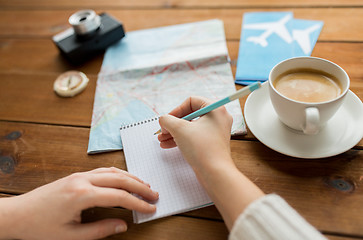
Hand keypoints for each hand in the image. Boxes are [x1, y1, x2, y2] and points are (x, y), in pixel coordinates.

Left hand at [0, 167, 158, 239]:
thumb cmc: (39, 227)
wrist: (17, 214)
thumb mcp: (71, 236)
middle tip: (154, 195)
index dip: (138, 203)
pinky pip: (103, 171)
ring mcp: (79, 175)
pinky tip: (124, 179)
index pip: (119, 196)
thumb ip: (100, 230)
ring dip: (131, 177)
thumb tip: (122, 225)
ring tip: (145, 186)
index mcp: (82, 194)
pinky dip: (118, 174)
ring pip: (112, 171)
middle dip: (140, 186)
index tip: (150, 208)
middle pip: (120, 178)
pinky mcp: (76, 175)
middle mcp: (82, 180)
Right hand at [158, 96, 233, 172]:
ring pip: (191, 127)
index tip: (167, 120)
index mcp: (215, 109)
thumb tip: (163, 119)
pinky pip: (194, 137)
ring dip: (174, 132)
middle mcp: (218, 118)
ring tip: (162, 140)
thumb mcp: (179, 129)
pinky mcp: (212, 143)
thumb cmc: (202, 149)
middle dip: (173, 123)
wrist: (215, 173)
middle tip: (162, 131)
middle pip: (190, 114)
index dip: (176, 110)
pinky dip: (181, 139)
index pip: (191, 101)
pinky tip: (168, 145)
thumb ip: (167, 120)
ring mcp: (216, 132)